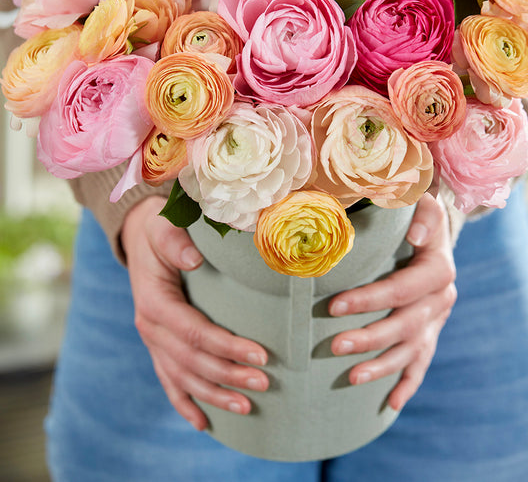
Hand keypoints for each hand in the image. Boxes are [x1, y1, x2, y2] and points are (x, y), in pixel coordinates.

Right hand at [121, 196, 268, 429]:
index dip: (227, 347)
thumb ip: (175, 241)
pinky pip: (169, 380)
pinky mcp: (157, 345)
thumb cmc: (160, 228)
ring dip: (214, 395)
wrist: (140, 235)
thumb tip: (194, 260)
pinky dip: (185, 403)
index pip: (194, 332)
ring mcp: (152, 340)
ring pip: (183, 377)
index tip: (260, 354)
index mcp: (154, 302)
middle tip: (264, 382)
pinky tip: (203, 423)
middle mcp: (149, 327)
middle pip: (192, 361)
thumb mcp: (164, 225)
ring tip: (247, 407)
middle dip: (229, 375)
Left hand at [328, 193, 456, 410]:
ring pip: (411, 351)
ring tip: (349, 377)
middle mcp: (442, 299)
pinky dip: (407, 384)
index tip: (334, 306)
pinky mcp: (431, 334)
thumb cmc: (416, 214)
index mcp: (439, 269)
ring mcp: (437, 320)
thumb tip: (415, 234)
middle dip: (369, 338)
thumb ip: (420, 213)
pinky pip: (421, 364)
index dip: (369, 300)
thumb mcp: (421, 204)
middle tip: (333, 346)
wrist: (433, 229)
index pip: (402, 289)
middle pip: (404, 326)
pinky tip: (388, 404)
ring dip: (381, 365)